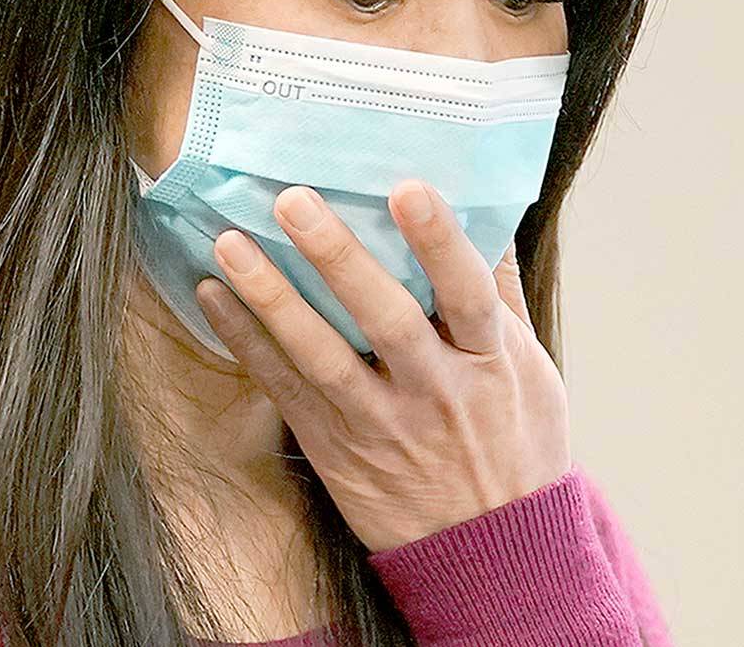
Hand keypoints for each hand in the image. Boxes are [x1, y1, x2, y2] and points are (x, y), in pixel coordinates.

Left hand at [194, 179, 570, 553]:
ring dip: (272, 298)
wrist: (489, 556)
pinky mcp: (334, 446)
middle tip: (292, 200)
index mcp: (490, 365)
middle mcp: (434, 392)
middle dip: (338, 258)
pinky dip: (245, 342)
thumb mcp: (531, 374)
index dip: (439, 242)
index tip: (407, 187)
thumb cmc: (514, 447)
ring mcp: (380, 423)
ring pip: (322, 356)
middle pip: (385, 320)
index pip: (468, 295)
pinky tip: (212, 295)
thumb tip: (487, 213)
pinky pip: (284, 389)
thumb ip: (501, 297)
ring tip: (230, 244)